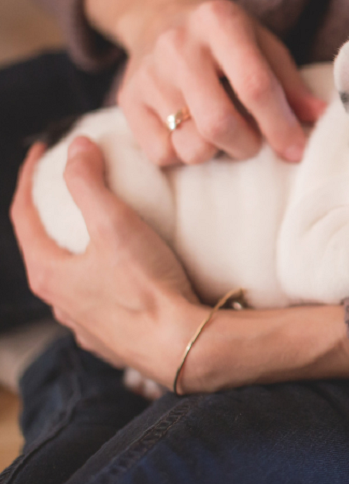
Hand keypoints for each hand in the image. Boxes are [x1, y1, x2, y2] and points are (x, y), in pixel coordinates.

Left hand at [11, 139, 348, 390]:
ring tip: (102, 232)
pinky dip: (102, 279)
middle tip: (72, 190)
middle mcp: (59, 303)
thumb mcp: (115, 224)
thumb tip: (77, 146)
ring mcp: (84, 325)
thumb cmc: (146, 287)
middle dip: (53, 215)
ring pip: (72, 279)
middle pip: (45, 248)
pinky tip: (124, 275)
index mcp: (49, 274)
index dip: (29, 178)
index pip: (23, 215)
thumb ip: (90, 182)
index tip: (42, 152)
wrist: (182, 345)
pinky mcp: (112, 339)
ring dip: (78, 251)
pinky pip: (98, 302)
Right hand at [86, 0, 326, 165]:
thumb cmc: (224, 38)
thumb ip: (290, 84)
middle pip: (219, 124)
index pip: (255, 86)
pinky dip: (184, 153)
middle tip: (254, 141)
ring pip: (191, 146)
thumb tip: (322, 118)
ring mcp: (148, 74)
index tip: (296, 150)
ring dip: (216, 151)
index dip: (280, 125)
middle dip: (247, 145)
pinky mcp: (127, 100)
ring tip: (221, 132)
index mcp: (220, 22)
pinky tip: (190, 131)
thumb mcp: (263, 45)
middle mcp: (178, 45)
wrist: (157, 14)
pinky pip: (162, 154)